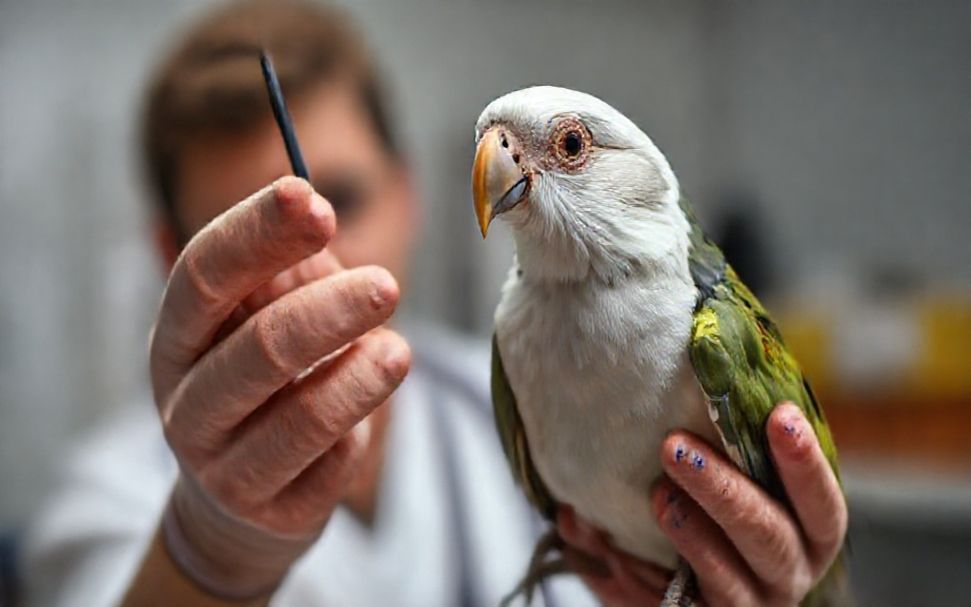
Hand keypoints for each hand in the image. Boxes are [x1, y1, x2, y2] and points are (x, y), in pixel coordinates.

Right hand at [149, 177, 410, 599]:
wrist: (241, 495)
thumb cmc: (264, 378)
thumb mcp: (266, 315)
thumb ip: (290, 270)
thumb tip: (313, 210)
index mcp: (179, 334)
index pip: (204, 273)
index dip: (257, 232)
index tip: (313, 199)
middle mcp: (187, 400)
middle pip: (258, 347)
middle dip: (327, 311)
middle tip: (387, 285)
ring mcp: (224, 464)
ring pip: (301, 418)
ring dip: (360, 379)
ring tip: (399, 351)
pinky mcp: (272, 509)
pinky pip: (330, 465)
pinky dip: (359, 431)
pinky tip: (368, 407)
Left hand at [560, 403, 846, 606]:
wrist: (684, 588)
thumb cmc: (719, 512)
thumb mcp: (730, 475)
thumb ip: (717, 437)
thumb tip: (683, 366)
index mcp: (807, 531)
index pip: (821, 500)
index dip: (804, 461)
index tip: (778, 413)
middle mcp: (788, 573)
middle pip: (768, 537)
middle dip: (723, 490)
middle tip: (673, 446)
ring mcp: (748, 604)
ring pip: (727, 579)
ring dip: (688, 534)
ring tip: (655, 495)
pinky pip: (671, 605)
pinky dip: (635, 575)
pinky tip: (601, 540)